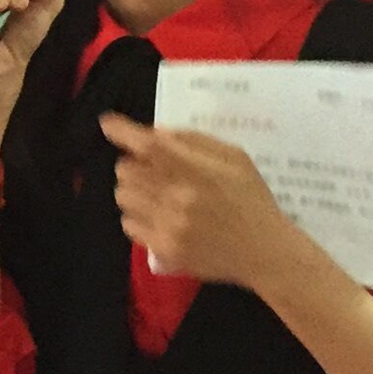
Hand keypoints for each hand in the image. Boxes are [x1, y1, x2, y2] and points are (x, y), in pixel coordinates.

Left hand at [100, 115, 314, 291]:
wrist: (264, 251)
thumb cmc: (251, 199)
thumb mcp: (234, 158)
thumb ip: (194, 141)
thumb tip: (156, 132)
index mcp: (197, 171)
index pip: (149, 146)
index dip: (123, 131)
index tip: (108, 122)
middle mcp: (178, 198)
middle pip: (126, 170)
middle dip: (133, 163)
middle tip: (151, 168)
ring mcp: (168, 226)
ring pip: (123, 196)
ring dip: (133, 189)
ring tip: (155, 192)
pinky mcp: (163, 250)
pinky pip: (128, 225)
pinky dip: (136, 216)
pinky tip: (157, 216)